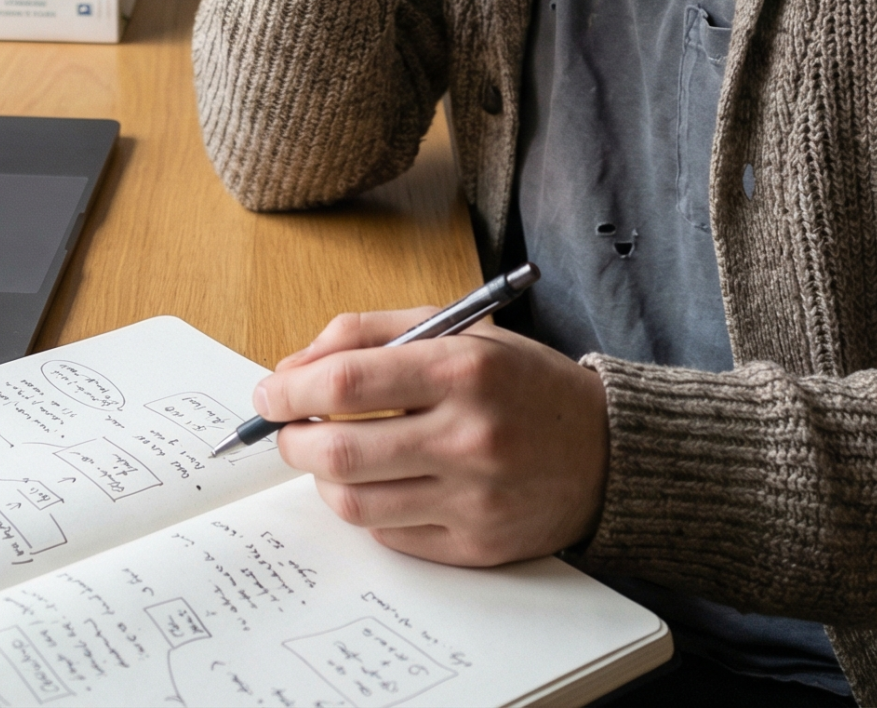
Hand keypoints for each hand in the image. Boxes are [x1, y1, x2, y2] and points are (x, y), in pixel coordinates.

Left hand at [255, 307, 607, 566]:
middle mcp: (470, 437)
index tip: (269, 394)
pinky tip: (386, 484)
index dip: (290, 390)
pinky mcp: (477, 546)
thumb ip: (370, 334)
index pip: (346, 384)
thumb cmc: (523, 384)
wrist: (608, 452)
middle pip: (339, 452)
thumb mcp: (459, 331)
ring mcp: (474, 499)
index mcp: (464, 370)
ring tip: (334, 457)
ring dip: (325, 479)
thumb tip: (294, 368)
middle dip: (293, 441)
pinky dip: (371, 509)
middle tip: (288, 431)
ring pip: (355, 503)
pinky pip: (390, 535)